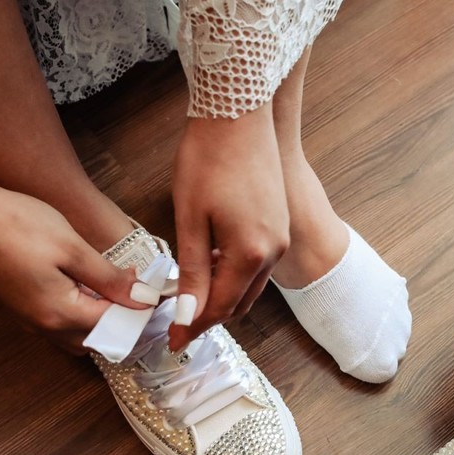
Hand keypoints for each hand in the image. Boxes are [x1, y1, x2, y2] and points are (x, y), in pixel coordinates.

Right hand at [0, 190, 145, 352]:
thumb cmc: (19, 226)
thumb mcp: (73, 249)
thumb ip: (109, 279)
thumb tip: (141, 299)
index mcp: (61, 315)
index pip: (113, 327)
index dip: (137, 311)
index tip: (154, 292)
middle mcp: (44, 326)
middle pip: (94, 339)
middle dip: (119, 321)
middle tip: (135, 290)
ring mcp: (29, 319)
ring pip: (75, 333)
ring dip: (98, 317)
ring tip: (113, 285)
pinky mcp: (20, 307)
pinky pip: (58, 321)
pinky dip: (78, 310)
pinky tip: (84, 282)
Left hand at [169, 104, 289, 350]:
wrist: (238, 111)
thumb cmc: (207, 158)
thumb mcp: (190, 219)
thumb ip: (192, 271)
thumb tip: (188, 316)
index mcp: (250, 253)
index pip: (220, 307)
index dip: (194, 327)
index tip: (173, 343)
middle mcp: (273, 250)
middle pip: (240, 302)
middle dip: (209, 316)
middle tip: (178, 325)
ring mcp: (280, 236)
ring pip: (251, 285)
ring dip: (223, 295)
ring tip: (190, 296)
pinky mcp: (279, 222)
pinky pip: (258, 263)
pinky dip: (235, 274)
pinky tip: (210, 263)